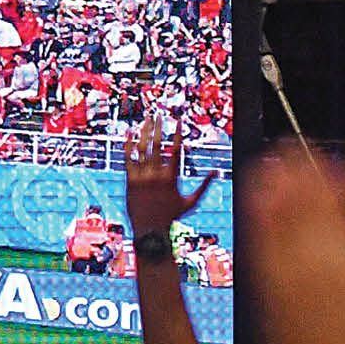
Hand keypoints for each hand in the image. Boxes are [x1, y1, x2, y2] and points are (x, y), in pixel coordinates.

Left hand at [123, 116, 216, 235]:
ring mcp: (141, 177)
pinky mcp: (129, 181)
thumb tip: (217, 172)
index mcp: (172, 177)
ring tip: (145, 119)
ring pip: (140, 149)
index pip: (175, 149)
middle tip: (159, 113)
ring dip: (142, 132)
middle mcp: (155, 174)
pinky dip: (127, 145)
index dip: (177, 133)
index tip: (178, 120)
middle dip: (158, 127)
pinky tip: (128, 133)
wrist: (149, 230)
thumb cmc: (171, 216)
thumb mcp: (191, 201)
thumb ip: (205, 185)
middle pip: (156, 144)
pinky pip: (127, 159)